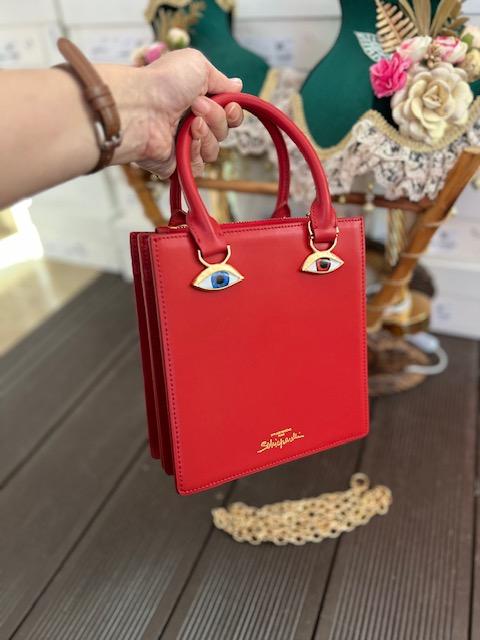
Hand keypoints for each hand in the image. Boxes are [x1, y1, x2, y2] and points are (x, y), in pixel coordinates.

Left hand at [102, 48, 243, 176]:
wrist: (142, 108)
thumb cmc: (165, 83)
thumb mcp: (198, 65)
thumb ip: (221, 78)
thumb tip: (237, 85)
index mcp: (196, 100)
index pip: (227, 114)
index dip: (233, 113)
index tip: (229, 106)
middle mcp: (190, 123)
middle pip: (223, 132)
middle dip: (216, 119)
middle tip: (196, 107)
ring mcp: (183, 145)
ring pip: (214, 151)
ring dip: (206, 135)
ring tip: (188, 125)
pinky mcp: (176, 164)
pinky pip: (199, 167)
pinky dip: (196, 153)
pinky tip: (184, 142)